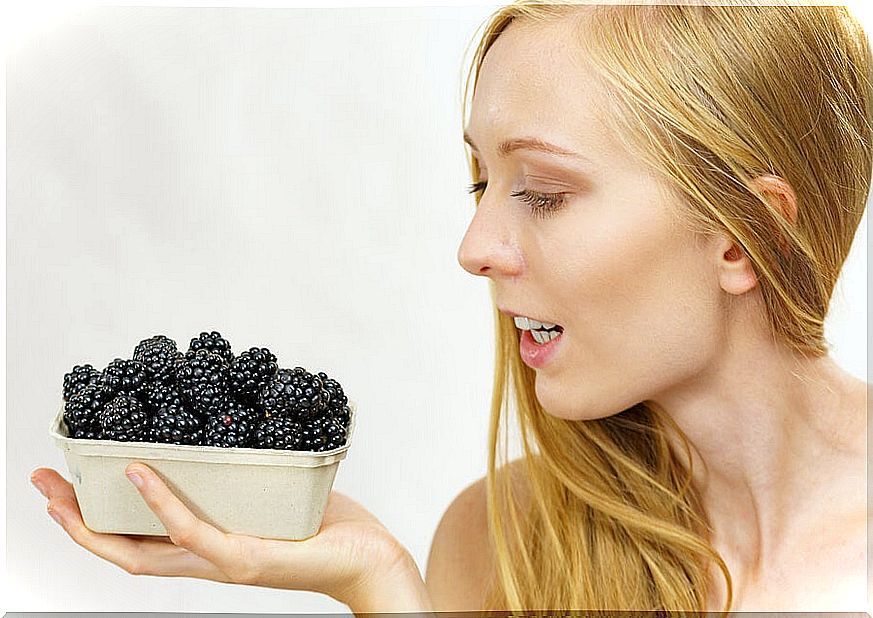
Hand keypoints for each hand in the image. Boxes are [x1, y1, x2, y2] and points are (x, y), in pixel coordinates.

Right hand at [30, 463, 415, 608]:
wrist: (368, 558)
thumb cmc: (326, 524)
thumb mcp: (273, 491)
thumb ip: (243, 472)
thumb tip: (227, 428)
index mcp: (207, 547)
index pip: (137, 539)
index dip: (94, 519)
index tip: (66, 485)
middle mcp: (205, 561)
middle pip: (121, 550)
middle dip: (73, 520)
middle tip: (41, 483)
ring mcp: (221, 563)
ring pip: (140, 550)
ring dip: (96, 518)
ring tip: (64, 486)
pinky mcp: (244, 559)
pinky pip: (190, 532)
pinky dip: (160, 503)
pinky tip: (140, 473)